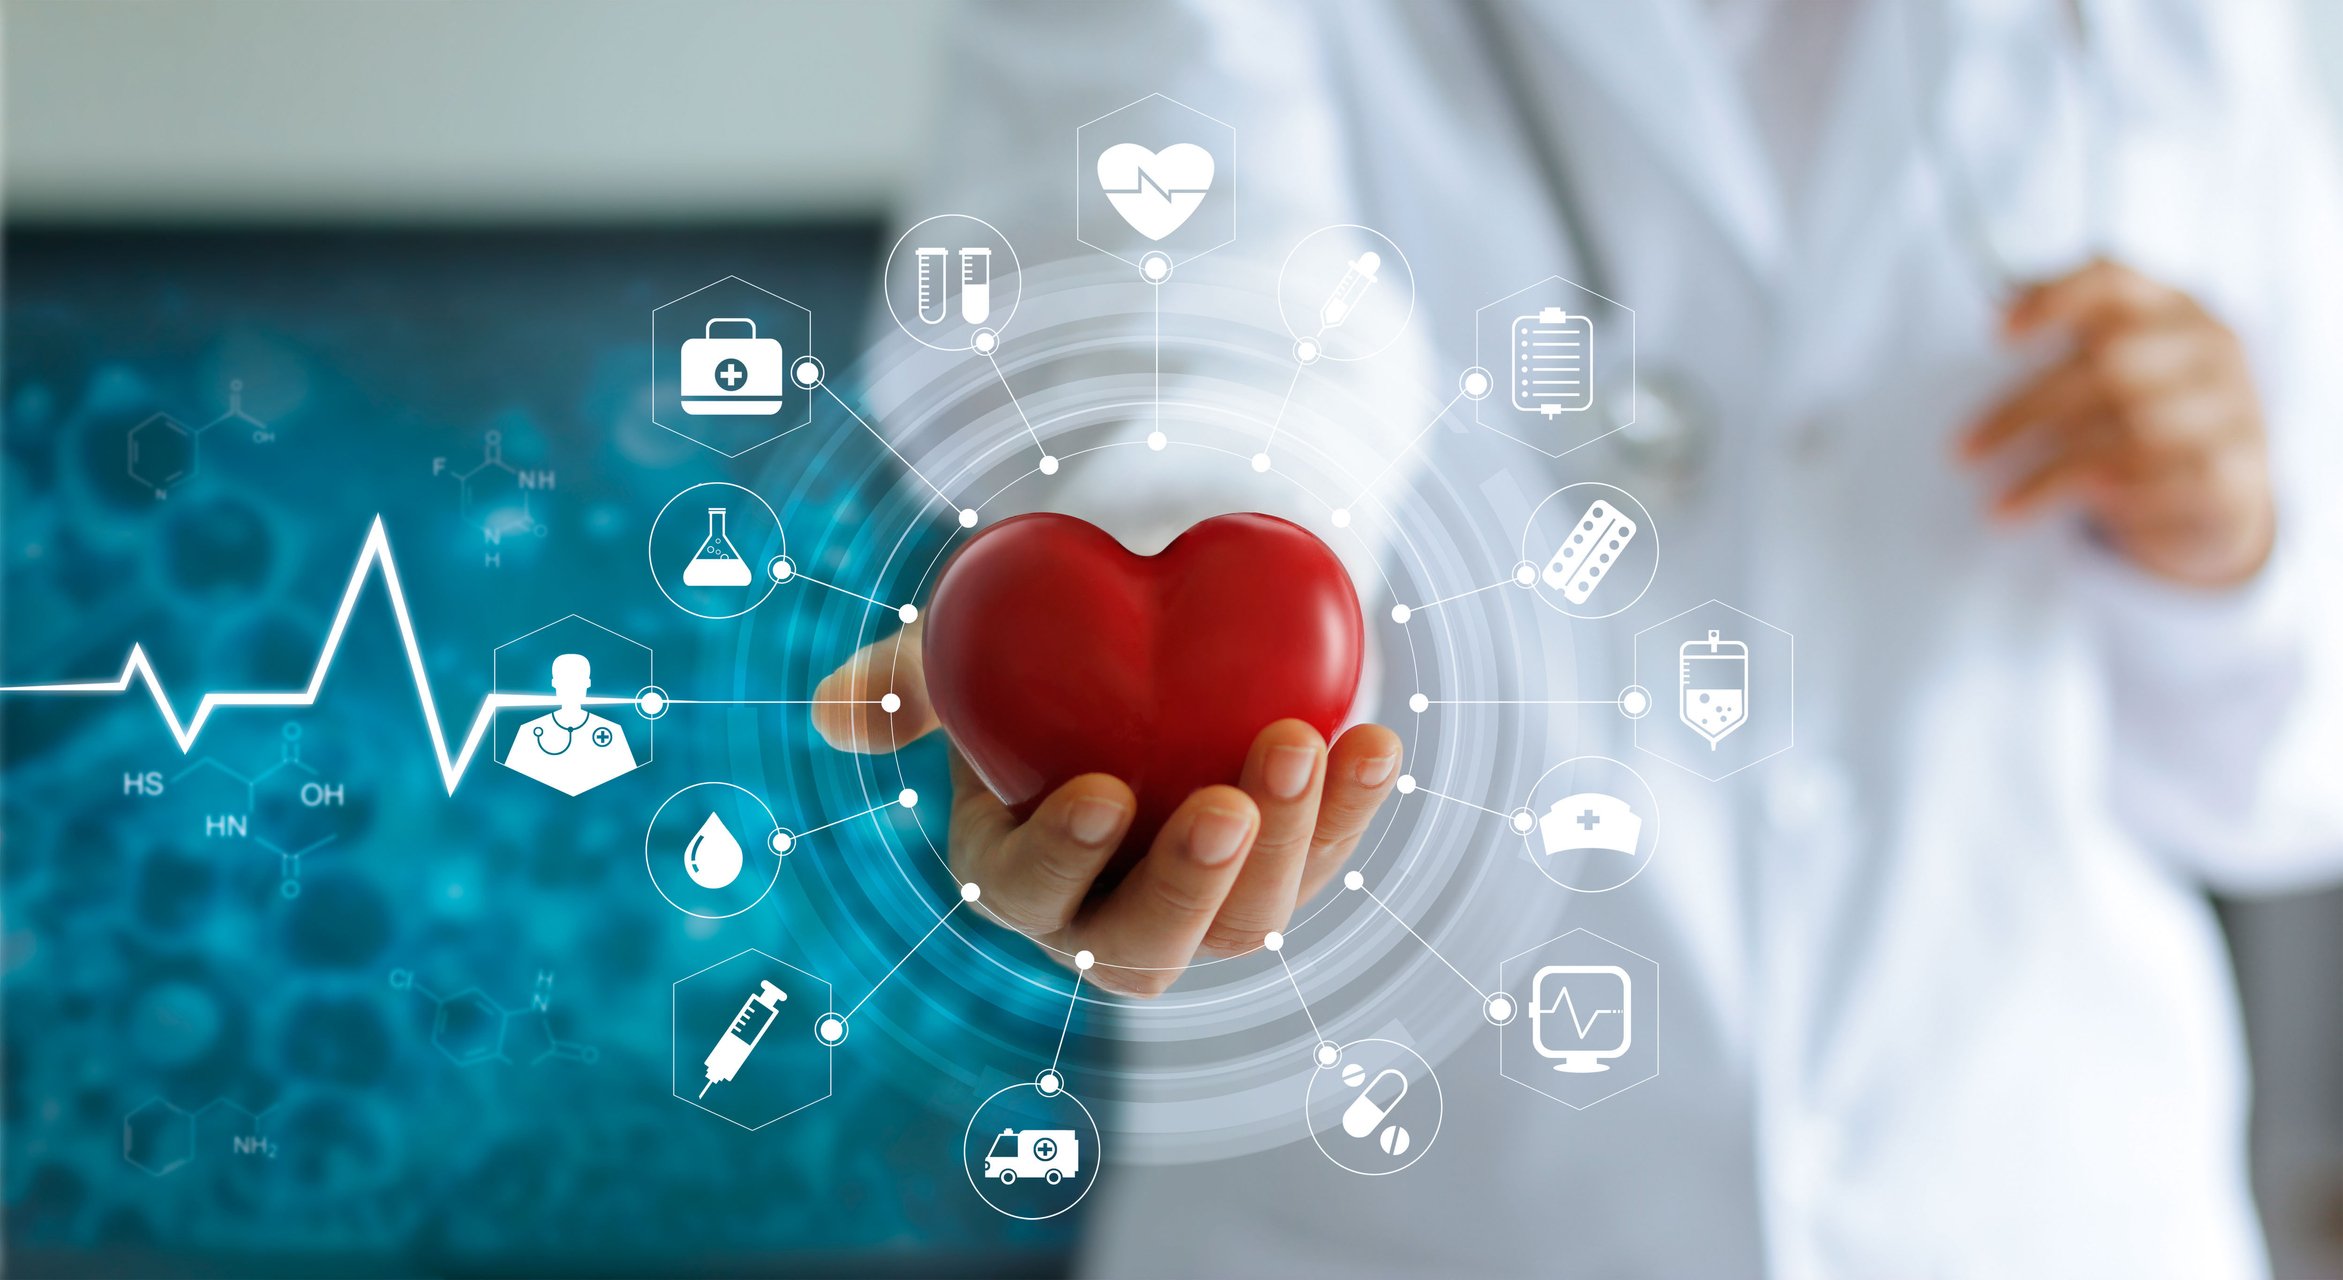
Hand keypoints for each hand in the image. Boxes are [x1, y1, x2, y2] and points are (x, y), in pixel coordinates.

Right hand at [810, 623, 1402, 996]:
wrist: (1138, 632)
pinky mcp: (1283, 870)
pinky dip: (1351, 808)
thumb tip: (834, 712)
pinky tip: (1376, 743)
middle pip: (1146, 943)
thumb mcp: (966, 650)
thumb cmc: (1034, 653)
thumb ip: (908, 679)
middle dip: (1190, 882)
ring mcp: (1204, 903)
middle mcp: (1107, 915)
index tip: (1101, 792)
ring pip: (1246, 919)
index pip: (1030, 893)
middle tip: (1227, 801)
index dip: (1064, 858)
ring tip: (1306, 742)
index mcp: (1017, 874)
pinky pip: (1323, 860)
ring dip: (1287, 842)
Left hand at [1961, 259, 2276, 588]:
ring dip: (2052, 473)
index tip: (1994, 334)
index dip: (2054, 299)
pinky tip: (2076, 511)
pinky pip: (2168, 484)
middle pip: (2110, 364)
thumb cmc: (2138, 416)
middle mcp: (2211, 347)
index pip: (2114, 281)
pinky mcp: (2240, 473)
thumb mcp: (2105, 372)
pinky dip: (2113, 500)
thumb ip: (2062, 346)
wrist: (2221, 490)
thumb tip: (1993, 319)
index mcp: (2171, 306)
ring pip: (2134, 432)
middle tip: (1964, 449)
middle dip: (2025, 409)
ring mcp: (2236, 407)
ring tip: (1998, 504)